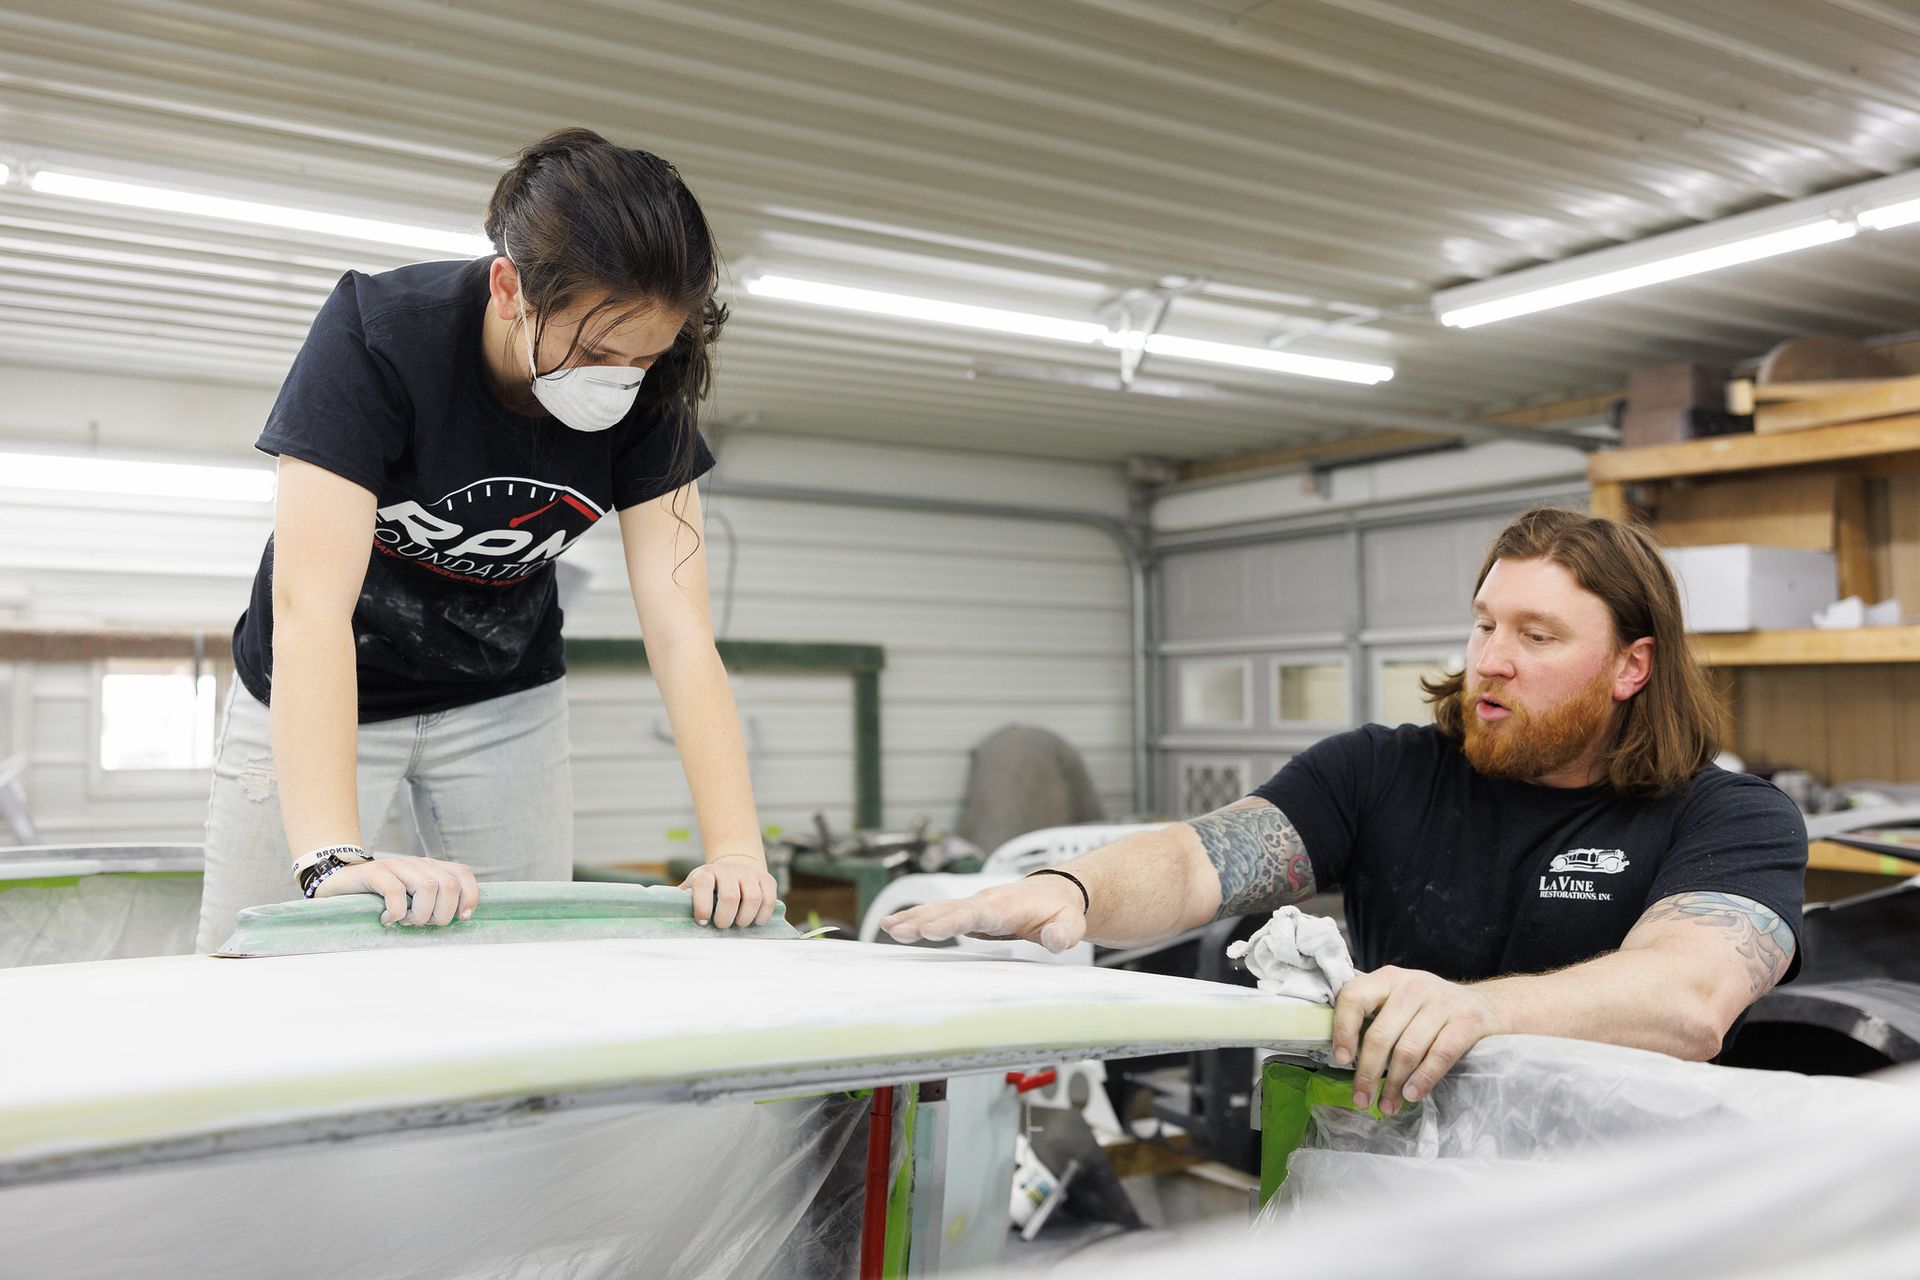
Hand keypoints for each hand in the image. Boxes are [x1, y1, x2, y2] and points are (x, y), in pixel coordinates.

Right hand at [314, 855, 479, 927]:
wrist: (337, 884)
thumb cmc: (378, 898)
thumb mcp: (411, 899)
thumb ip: (433, 902)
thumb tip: (462, 919)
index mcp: (431, 868)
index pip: (463, 874)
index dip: (469, 897)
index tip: (463, 917)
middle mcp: (417, 863)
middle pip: (449, 886)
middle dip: (441, 914)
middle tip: (421, 923)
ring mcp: (396, 865)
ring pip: (427, 888)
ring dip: (419, 914)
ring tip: (404, 921)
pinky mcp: (375, 872)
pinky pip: (396, 892)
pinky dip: (396, 912)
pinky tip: (386, 919)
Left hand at [680, 854, 778, 927]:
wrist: (736, 865)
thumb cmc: (710, 886)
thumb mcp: (693, 888)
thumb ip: (682, 901)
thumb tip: (668, 919)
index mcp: (706, 873)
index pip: (703, 885)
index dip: (702, 906)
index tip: (702, 922)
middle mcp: (728, 870)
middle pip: (730, 897)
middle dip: (726, 918)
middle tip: (723, 926)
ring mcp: (749, 873)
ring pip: (752, 898)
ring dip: (745, 918)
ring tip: (739, 924)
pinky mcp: (767, 879)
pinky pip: (769, 900)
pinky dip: (763, 915)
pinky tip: (755, 920)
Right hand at [880, 877, 1086, 952]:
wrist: (1054, 893)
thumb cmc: (1061, 911)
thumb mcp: (1070, 924)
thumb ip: (1064, 933)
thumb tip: (1054, 940)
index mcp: (1005, 907)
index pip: (975, 914)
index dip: (953, 922)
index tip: (931, 931)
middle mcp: (983, 902)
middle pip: (948, 911)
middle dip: (922, 920)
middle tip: (896, 930)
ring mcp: (972, 906)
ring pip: (938, 910)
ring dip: (912, 918)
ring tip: (887, 927)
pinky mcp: (966, 913)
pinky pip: (936, 914)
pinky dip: (914, 918)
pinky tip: (892, 925)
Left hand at [1332, 966, 1502, 1115]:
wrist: (1487, 1005)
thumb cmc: (1431, 1009)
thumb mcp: (1400, 999)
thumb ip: (1374, 1015)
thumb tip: (1341, 1056)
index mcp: (1388, 979)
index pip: (1353, 997)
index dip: (1343, 1030)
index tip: (1341, 1060)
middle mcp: (1413, 986)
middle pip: (1380, 1034)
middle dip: (1367, 1073)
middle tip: (1361, 1100)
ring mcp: (1442, 1002)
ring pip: (1408, 1050)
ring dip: (1394, 1084)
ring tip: (1387, 1105)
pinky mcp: (1467, 1020)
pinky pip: (1440, 1054)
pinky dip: (1424, 1078)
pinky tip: (1412, 1095)